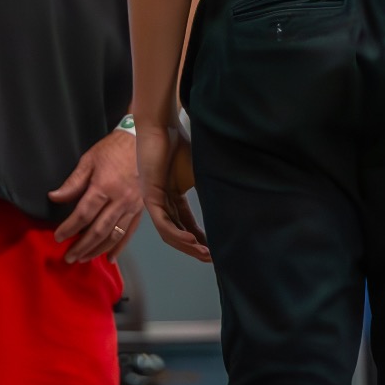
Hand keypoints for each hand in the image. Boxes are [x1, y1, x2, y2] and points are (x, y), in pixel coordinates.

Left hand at [50, 128, 142, 262]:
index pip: (84, 214)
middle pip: (98, 230)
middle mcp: (120, 200)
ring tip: (83, 258)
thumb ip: (72, 183)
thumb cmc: (112, 150)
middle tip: (69, 257)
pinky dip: (119, 247)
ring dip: (97, 250)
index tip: (58, 237)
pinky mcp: (140, 210)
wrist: (141, 142)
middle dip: (82, 246)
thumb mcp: (88, 161)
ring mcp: (132, 207)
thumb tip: (54, 198)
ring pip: (114, 235)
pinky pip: (129, 233)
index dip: (69, 228)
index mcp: (104, 187)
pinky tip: (109, 258)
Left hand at [138, 117, 207, 261]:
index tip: (214, 250)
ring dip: (187, 245)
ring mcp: (154, 201)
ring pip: (169, 233)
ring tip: (204, 254)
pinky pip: (163, 222)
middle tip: (211, 258)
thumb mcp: (200, 173)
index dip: (200, 239)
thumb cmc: (181, 144)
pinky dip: (177, 234)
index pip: (186, 224)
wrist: (164, 126)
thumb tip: (234, 202)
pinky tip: (192, 240)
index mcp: (173, 196)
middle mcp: (162, 202)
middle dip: (194, 248)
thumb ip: (210, 190)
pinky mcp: (150, 196)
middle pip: (177, 233)